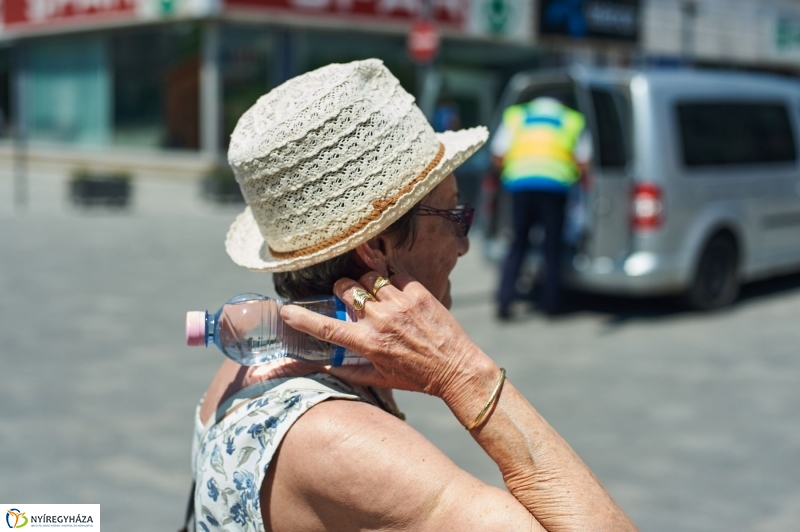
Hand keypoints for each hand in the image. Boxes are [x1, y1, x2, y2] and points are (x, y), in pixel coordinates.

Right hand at [279, 271, 495, 401]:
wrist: (457, 368)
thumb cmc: (417, 377)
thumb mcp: (380, 379)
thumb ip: (349, 372)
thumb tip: (325, 366)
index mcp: (368, 343)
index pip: (327, 328)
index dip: (302, 318)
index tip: (286, 311)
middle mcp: (381, 320)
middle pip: (346, 288)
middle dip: (344, 291)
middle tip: (351, 299)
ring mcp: (400, 303)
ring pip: (369, 278)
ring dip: (367, 285)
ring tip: (377, 297)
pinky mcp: (418, 291)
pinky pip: (394, 275)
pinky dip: (391, 281)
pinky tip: (397, 295)